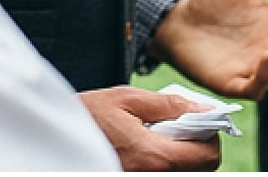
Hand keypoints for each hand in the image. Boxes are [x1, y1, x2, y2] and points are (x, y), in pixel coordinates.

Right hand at [76, 86, 222, 171]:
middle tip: (178, 126)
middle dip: (197, 146)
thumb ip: (171, 105)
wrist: (56, 137)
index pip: (207, 157)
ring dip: (181, 154)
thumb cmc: (88, 115)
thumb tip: (205, 108)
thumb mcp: (128, 98)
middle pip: (200, 169)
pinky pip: (165, 174)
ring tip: (157, 135)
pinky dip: (165, 161)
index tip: (200, 121)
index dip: (211, 136)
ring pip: (184, 173)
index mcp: (153, 156)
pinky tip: (147, 147)